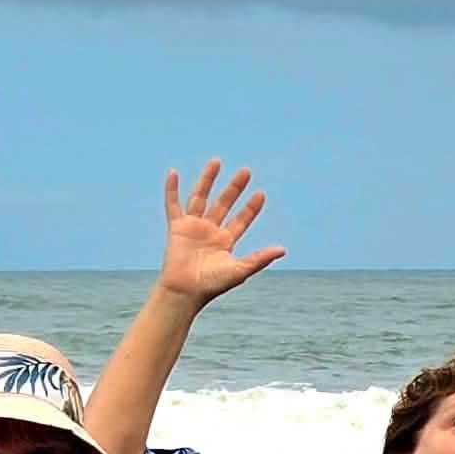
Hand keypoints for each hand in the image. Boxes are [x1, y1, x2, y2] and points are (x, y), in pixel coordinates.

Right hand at [156, 162, 285, 307]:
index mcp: (225, 242)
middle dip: (234, 188)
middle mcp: (210, 232)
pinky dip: (171, 189)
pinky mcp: (177, 227)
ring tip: (216, 162)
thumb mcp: (239, 270)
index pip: (241, 220)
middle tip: (246, 171)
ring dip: (208, 180)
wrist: (185, 291)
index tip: (261, 193)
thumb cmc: (211, 285)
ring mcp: (193, 228)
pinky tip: (173, 173)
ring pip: (201, 198)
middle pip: (224, 204)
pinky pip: (173, 204)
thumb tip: (283, 250)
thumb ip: (259, 258)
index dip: (251, 207)